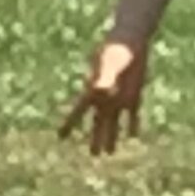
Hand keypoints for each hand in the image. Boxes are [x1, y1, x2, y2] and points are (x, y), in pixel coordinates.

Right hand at [58, 40, 148, 155]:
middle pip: (98, 122)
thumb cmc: (116, 49)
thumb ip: (104, 76)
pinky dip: (132, 124)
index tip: (61, 137)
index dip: (70, 124)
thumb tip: (99, 89)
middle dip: (95, 138)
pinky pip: (132, 113)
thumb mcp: (110, 63)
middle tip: (93, 155)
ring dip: (112, 136)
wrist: (130, 40)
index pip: (79, 111)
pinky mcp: (133, 94)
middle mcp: (105, 97)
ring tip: (109, 152)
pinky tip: (133, 136)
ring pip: (114, 121)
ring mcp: (119, 97)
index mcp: (94, 90)